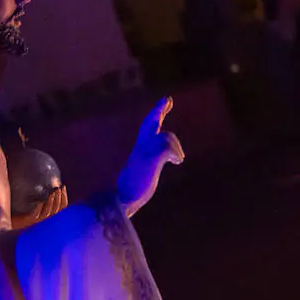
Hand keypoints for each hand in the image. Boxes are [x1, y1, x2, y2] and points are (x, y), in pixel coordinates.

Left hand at [12, 185, 68, 229]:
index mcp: (49, 213)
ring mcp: (37, 220)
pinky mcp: (29, 220)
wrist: (11, 222)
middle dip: (59, 197)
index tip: (63, 186)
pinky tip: (40, 201)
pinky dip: (39, 208)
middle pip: (57, 209)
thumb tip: (51, 184)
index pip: (62, 207)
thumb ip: (43, 197)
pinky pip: (36, 214)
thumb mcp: (35, 203)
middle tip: (58, 188)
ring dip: (51, 201)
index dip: (64, 197)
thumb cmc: (23, 212)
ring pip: (48, 212)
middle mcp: (45, 218)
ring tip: (53, 192)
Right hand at [116, 98, 184, 214]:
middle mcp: (140, 148)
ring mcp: (143, 153)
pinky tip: (177, 162)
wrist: (121, 200)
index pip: (148, 127)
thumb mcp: (142, 175)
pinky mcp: (149, 160)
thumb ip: (148, 165)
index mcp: (139, 151)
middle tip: (167, 99)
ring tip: (178, 159)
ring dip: (175, 147)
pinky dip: (175, 153)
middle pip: (149, 123)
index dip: (157, 114)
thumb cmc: (130, 192)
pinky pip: (166, 148)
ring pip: (165, 137)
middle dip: (158, 110)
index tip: (166, 102)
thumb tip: (151, 167)